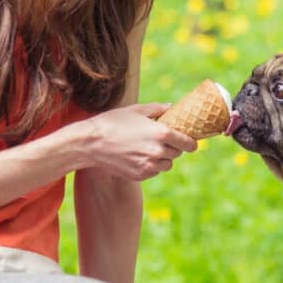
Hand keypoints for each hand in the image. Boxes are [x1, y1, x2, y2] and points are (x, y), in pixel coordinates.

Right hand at [81, 103, 196, 180]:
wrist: (90, 143)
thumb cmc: (113, 122)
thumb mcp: (137, 110)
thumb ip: (158, 109)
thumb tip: (172, 107)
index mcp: (162, 134)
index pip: (188, 143)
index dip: (191, 143)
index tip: (191, 142)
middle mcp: (158, 152)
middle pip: (177, 154)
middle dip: (174, 147)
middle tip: (163, 141)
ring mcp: (149, 166)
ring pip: (167, 165)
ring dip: (163, 158)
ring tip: (150, 148)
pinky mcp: (140, 175)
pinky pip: (154, 172)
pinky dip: (151, 166)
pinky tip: (139, 156)